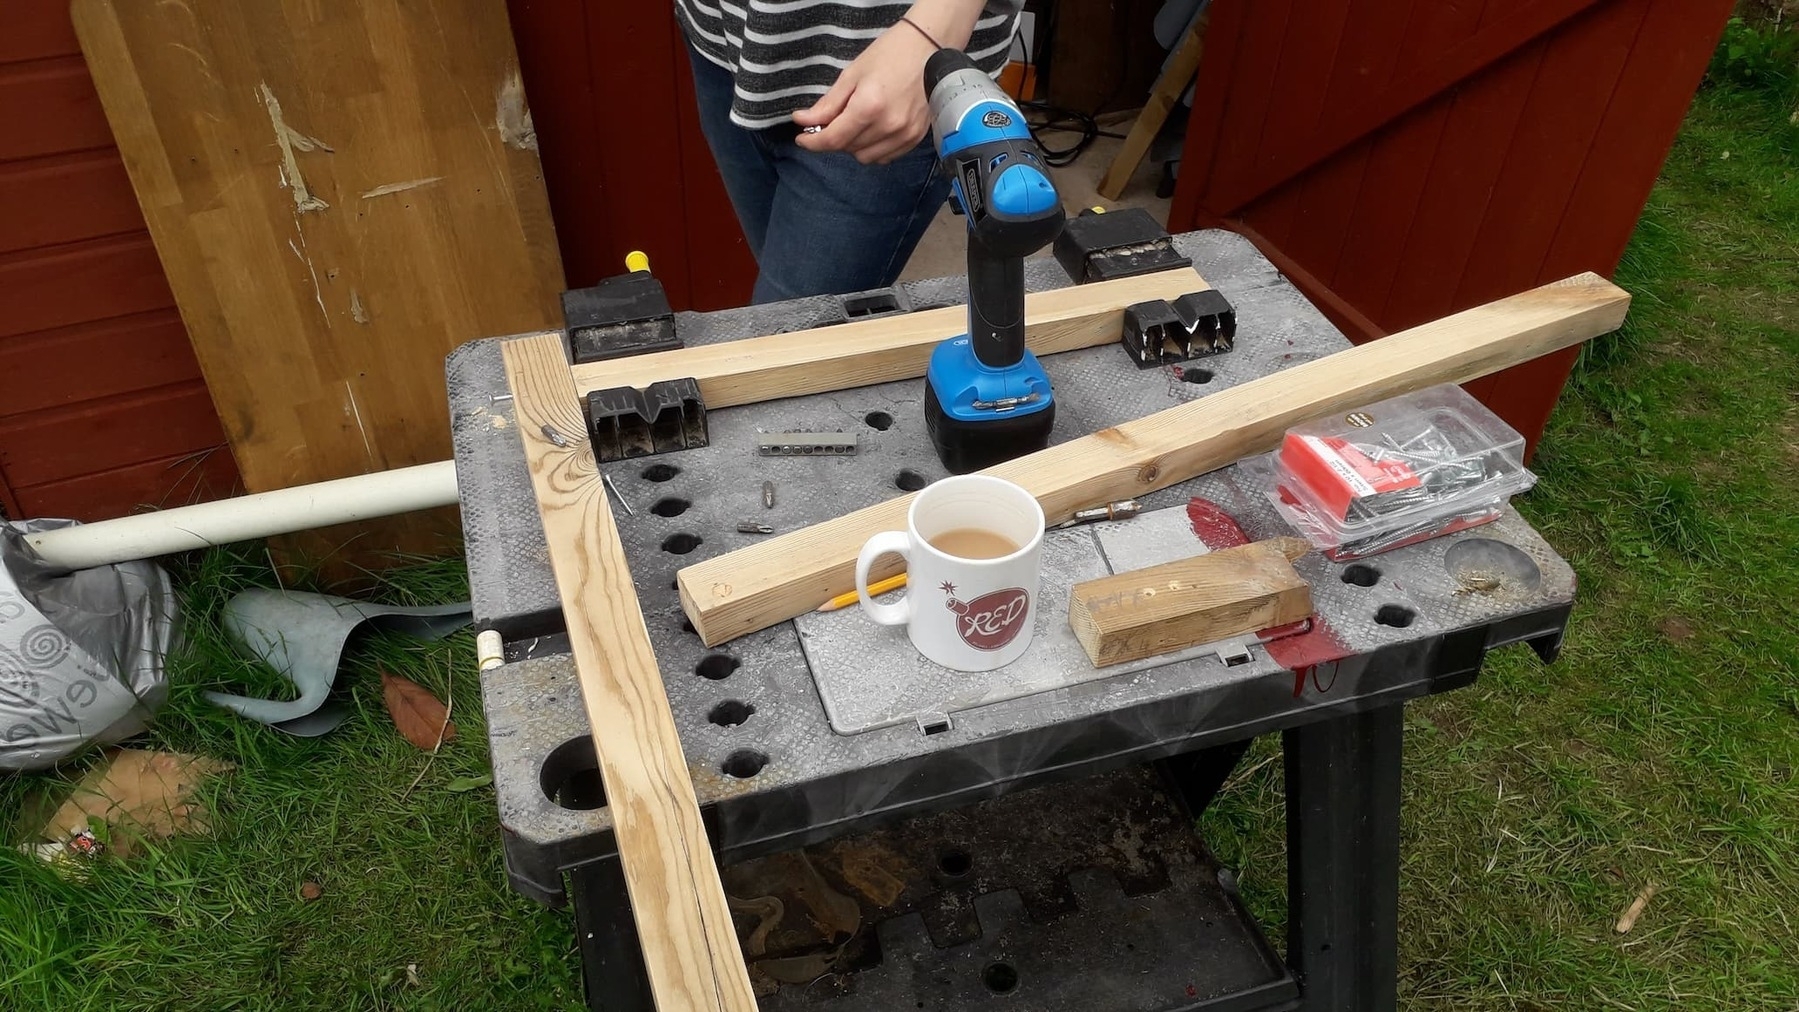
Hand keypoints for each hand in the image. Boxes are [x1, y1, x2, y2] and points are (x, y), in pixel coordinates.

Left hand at [793, 24, 937, 164]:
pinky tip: (871, 130)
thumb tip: (803, 121)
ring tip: (854, 124)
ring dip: (852, 146)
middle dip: (833, 138)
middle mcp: (888, 126)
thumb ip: (828, 104)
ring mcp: (904, 135)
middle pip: (847, 148)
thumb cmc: (889, 54)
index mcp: (869, 106)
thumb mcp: (852, 74)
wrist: (928, 48)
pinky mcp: (915, 138)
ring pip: (865, 157)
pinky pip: (885, 157)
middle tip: (830, 122)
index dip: (813, 142)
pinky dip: (872, 149)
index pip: (833, 139)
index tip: (802, 138)